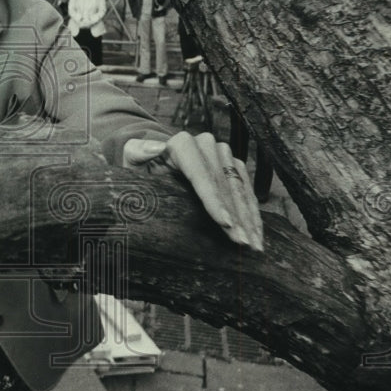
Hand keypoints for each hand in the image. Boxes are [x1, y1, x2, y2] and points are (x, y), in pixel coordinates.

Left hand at [123, 132, 263, 250]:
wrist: (153, 161)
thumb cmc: (140, 167)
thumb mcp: (132, 160)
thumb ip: (138, 152)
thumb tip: (157, 148)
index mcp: (183, 144)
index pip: (203, 176)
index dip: (215, 201)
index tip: (226, 224)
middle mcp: (207, 145)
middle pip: (225, 185)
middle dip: (236, 216)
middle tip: (244, 243)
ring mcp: (223, 154)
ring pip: (240, 189)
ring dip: (249, 218)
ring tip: (255, 245)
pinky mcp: (233, 165)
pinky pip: (247, 190)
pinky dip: (253, 213)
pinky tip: (258, 234)